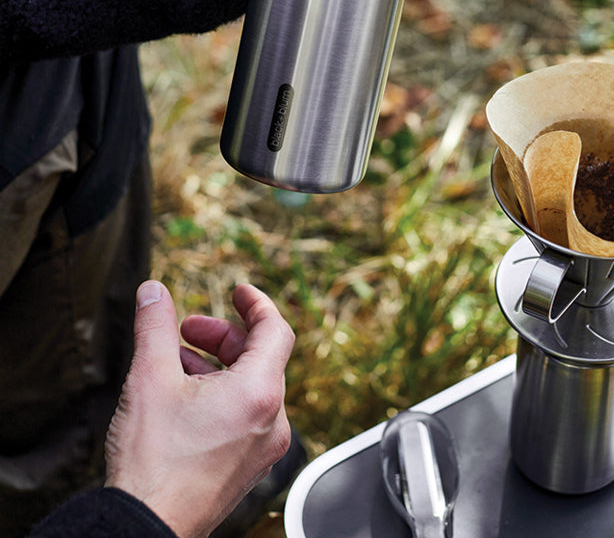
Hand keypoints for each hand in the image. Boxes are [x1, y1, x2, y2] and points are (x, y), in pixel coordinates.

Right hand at [105, 280, 294, 537]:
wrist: (145, 528)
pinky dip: (221, 396)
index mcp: (259, 393)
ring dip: (217, 366)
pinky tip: (183, 398)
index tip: (239, 292)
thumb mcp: (148, 377)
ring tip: (175, 362)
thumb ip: (155, 326)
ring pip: (252, 388)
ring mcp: (263, 449)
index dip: (256, 304)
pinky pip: (247, 417)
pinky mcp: (248, 468)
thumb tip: (154, 292)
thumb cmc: (153, 463)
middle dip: (222, 337)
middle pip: (261, 357)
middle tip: (187, 331)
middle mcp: (272, 422)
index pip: (276, 330)